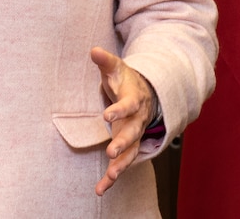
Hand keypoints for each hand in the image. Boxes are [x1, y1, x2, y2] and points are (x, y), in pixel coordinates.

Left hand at [91, 46, 157, 195]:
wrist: (146, 92)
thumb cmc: (126, 80)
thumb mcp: (116, 68)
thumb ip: (105, 61)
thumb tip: (93, 51)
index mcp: (134, 100)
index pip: (128, 105)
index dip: (119, 110)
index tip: (107, 115)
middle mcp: (137, 120)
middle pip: (133, 132)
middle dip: (123, 142)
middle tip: (111, 151)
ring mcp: (135, 134)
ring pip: (131, 152)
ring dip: (121, 165)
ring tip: (109, 177)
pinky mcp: (129, 145)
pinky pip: (123, 162)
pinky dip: (112, 176)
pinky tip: (101, 188)